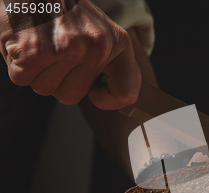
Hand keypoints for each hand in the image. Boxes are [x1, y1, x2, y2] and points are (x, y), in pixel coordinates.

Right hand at [0, 0, 140, 109]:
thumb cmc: (67, 11)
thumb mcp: (102, 32)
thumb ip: (110, 63)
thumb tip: (103, 95)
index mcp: (118, 44)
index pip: (126, 93)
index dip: (108, 100)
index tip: (95, 92)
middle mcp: (96, 47)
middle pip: (71, 96)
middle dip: (58, 81)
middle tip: (55, 53)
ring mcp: (66, 49)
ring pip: (45, 89)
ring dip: (37, 72)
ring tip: (40, 44)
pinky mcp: (34, 51)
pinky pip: (22, 78)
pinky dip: (17, 65)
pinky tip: (25, 44)